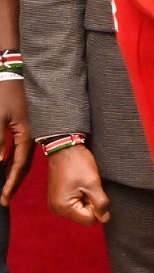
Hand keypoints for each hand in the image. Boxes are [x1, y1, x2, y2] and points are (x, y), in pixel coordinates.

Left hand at [0, 81, 31, 205]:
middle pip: (22, 165)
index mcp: (26, 135)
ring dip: (12, 173)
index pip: (18, 166)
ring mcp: (28, 131)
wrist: (13, 73)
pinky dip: (11, 160)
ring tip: (4, 186)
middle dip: (13, 182)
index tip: (3, 198)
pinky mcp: (23, 126)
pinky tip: (4, 164)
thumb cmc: (4, 94)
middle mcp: (30, 136)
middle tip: (4, 198)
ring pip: (20, 158)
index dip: (10, 183)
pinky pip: (18, 149)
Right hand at [46, 145, 110, 225]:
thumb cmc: (78, 164)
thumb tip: (105, 219)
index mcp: (63, 207)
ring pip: (81, 209)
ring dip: (87, 198)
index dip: (98, 208)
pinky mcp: (58, 197)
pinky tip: (80, 183)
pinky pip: (74, 203)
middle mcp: (56, 209)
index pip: (89, 220)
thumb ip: (100, 203)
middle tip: (89, 186)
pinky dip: (81, 195)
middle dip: (91, 203)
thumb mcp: (93, 184)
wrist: (64, 148)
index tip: (95, 191)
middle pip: (84, 215)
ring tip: (83, 183)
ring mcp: (55, 203)